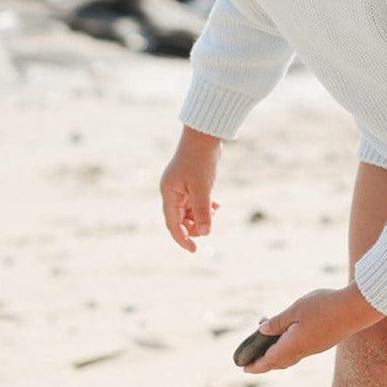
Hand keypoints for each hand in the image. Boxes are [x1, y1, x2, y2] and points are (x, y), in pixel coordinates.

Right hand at [160, 127, 222, 252]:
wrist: (204, 137)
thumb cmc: (200, 161)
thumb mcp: (202, 189)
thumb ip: (202, 211)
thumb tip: (205, 233)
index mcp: (169, 194)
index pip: (173, 224)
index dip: (182, 239)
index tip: (194, 250)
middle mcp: (172, 192)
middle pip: (180, 220)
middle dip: (195, 227)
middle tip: (209, 227)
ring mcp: (181, 188)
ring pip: (189, 211)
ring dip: (202, 216)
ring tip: (215, 211)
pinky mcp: (191, 183)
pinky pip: (196, 202)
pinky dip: (205, 207)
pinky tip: (217, 205)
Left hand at [242, 286, 384, 373]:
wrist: (356, 309)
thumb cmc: (324, 307)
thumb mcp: (295, 310)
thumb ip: (278, 322)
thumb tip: (262, 330)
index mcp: (292, 345)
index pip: (269, 360)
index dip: (255, 365)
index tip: (244, 369)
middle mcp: (303, 351)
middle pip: (279, 361)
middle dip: (264, 360)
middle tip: (252, 355)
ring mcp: (315, 348)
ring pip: (290, 356)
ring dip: (276, 351)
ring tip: (268, 336)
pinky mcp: (323, 342)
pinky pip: (300, 350)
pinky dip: (288, 346)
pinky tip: (289, 333)